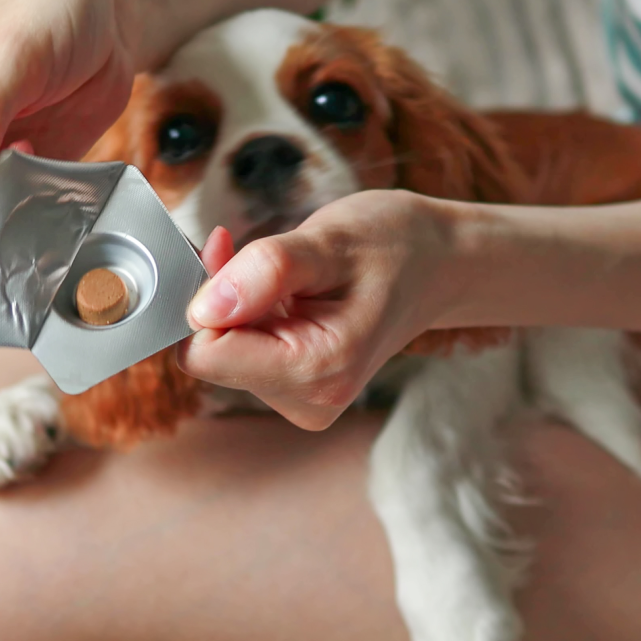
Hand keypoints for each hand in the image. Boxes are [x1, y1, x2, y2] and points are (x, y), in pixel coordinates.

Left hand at [177, 191, 452, 429]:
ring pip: (222, 352)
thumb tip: (202, 308)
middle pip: (211, 355)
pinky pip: (240, 352)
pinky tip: (286, 290)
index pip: (206, 355)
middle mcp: (308, 400)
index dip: (204, 299)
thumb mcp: (331, 240)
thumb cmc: (394, 244)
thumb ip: (267, 271)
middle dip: (221, 299)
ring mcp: (302, 400)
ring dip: (237, 303)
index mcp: (318, 371)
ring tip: (289, 273)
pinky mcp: (296, 389)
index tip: (229, 254)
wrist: (437, 263)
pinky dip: (249, 314)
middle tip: (263, 255)